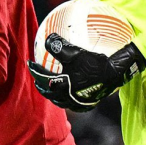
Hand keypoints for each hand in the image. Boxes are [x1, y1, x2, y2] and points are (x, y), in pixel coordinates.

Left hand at [28, 33, 145, 111]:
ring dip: (52, 94)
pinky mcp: (87, 104)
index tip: (30, 63)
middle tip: (36, 79)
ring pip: (59, 100)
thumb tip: (48, 39)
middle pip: (48, 92)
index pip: (42, 77)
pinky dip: (68, 99)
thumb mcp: (75, 52)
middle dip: (41, 85)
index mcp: (61, 85)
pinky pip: (73, 103)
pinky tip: (70, 94)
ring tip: (50, 88)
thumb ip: (59, 46)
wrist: (115, 76)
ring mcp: (77, 102)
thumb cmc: (95, 63)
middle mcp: (67, 97)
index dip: (34, 70)